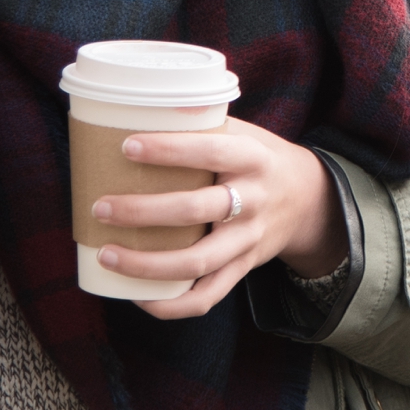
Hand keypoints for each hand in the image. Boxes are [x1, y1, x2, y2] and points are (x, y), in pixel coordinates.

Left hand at [93, 119, 347, 320]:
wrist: (308, 199)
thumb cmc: (258, 158)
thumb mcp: (243, 132)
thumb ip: (202, 123)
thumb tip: (142, 105)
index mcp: (253, 158)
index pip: (210, 151)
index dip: (169, 150)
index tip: (127, 147)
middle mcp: (254, 201)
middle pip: (197, 210)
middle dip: (144, 211)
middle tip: (102, 207)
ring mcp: (248, 240)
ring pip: (197, 262)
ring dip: (147, 263)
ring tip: (106, 253)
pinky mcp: (243, 269)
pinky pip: (207, 296)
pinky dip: (169, 304)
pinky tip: (136, 296)